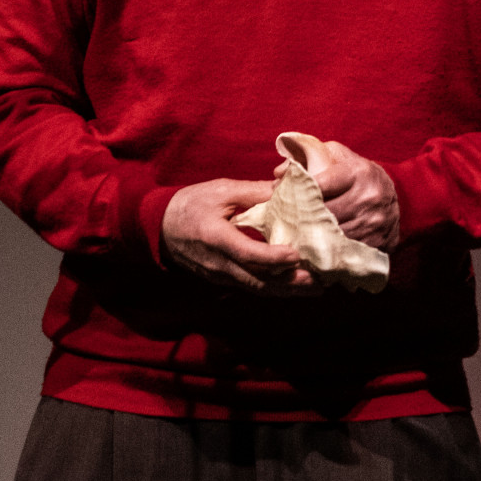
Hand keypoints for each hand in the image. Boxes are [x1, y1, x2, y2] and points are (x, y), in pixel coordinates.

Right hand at [160, 179, 316, 293]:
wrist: (161, 227)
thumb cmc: (192, 203)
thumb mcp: (221, 190)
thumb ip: (254, 192)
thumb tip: (285, 190)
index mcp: (216, 237)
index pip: (247, 253)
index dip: (273, 258)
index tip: (297, 255)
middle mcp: (218, 263)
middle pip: (257, 280)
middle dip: (289, 283)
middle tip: (319, 280)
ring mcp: (220, 276)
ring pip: (257, 288)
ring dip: (286, 290)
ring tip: (315, 287)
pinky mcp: (223, 280)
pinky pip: (251, 286)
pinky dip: (274, 287)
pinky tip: (293, 285)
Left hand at [286, 141, 399, 250]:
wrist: (400, 196)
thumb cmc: (358, 174)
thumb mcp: (338, 156)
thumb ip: (308, 157)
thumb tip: (278, 172)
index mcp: (356, 173)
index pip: (320, 184)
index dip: (298, 192)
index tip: (281, 197)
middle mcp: (367, 197)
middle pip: (324, 213)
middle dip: (301, 219)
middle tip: (281, 223)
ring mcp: (373, 223)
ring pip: (333, 236)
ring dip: (312, 240)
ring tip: (292, 240)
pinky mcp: (376, 243)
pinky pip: (346, 252)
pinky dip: (329, 254)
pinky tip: (313, 253)